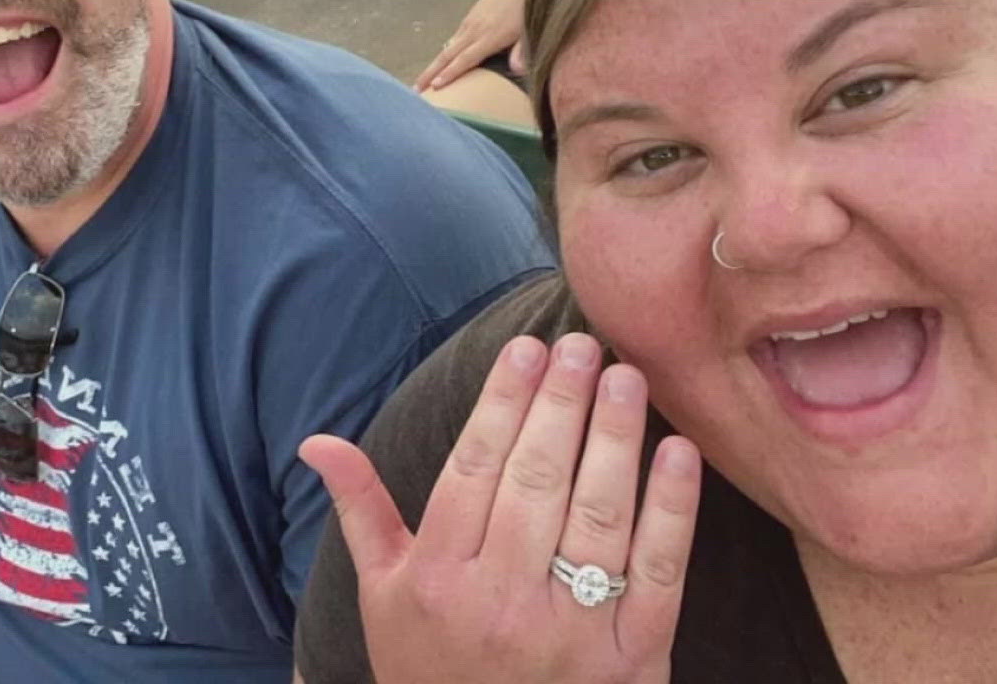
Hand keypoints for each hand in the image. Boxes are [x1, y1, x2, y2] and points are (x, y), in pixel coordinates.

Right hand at [300, 334, 700, 683]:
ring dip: (615, 439)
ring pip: (596, 516)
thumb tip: (318, 441)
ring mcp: (570, 633)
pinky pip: (658, 573)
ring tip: (627, 378)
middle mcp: (501, 602)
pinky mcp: (631, 660)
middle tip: (584, 345)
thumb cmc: (431, 669)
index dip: (503, 402)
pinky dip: (672, 510)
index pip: (475, 469)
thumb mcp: (385, 598)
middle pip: (536, 480)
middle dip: (562, 404)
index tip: (527, 348)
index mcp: (439, 580)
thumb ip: (363, 512)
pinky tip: (678, 452)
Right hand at [416, 0, 529, 92]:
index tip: (435, 86)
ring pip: (447, 48)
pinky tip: (440, 62)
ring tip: (423, 80)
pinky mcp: (468, 18)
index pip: (465, 59)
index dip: (450, 74)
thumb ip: (521, 51)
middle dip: (430, 72)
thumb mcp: (529, 30)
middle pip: (447, 55)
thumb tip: (517, 70)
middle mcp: (473, 31)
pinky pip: (453, 39)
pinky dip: (443, 53)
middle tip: (416, 89)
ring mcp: (469, 24)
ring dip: (434, 65)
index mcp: (489, 37)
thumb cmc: (526, 8)